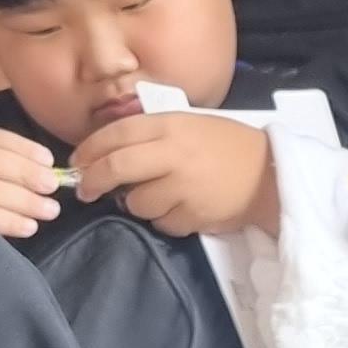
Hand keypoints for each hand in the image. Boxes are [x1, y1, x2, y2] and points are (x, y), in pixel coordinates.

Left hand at [76, 108, 278, 241]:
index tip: (77, 163)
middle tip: (85, 191)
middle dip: (92, 181)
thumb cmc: (226, 147)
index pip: (116, 134)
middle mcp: (173, 153)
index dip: (89, 150)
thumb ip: (150, 134)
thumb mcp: (189, 125)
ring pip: (136, 202)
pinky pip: (161, 223)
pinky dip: (163, 220)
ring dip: (136, 204)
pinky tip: (181, 208)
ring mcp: (183, 186)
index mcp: (170, 125)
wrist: (270, 176)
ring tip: (157, 197)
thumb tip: (104, 155)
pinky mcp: (193, 215)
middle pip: (115, 168)